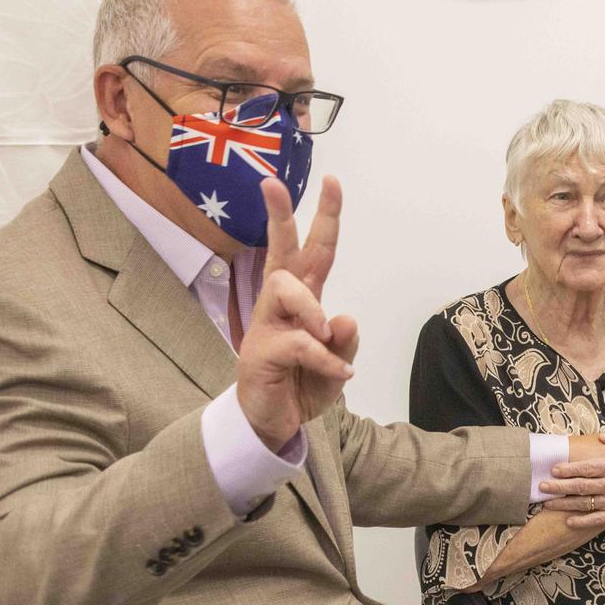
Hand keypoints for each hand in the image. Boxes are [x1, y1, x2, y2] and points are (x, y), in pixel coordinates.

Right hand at [236, 177, 358, 451]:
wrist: (273, 424)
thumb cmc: (302, 385)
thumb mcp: (336, 365)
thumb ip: (343, 343)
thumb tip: (345, 319)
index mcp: (303, 299)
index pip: (316, 250)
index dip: (326, 216)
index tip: (332, 180)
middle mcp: (282, 304)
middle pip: (281, 250)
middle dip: (279, 215)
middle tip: (270, 183)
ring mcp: (267, 325)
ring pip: (287, 289)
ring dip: (312, 309)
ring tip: (325, 336)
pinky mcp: (260, 351)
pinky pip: (298, 342)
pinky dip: (325, 359)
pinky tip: (339, 375)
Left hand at [540, 428, 604, 529]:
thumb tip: (602, 434)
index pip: (589, 468)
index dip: (570, 469)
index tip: (554, 468)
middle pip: (582, 486)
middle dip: (559, 487)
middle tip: (542, 486)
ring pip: (585, 504)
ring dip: (564, 504)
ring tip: (547, 503)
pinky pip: (597, 520)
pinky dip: (582, 521)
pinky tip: (568, 521)